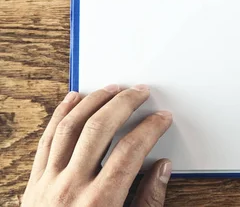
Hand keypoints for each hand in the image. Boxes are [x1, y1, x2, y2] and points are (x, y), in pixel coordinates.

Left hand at [22, 85, 172, 206]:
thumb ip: (148, 201)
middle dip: (124, 103)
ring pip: (70, 127)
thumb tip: (162, 168)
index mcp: (100, 203)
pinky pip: (47, 139)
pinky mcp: (33, 183)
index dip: (150, 128)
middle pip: (100, 129)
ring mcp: (48, 183)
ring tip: (112, 88)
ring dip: (94, 102)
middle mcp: (71, 188)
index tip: (162, 118)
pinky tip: (73, 99)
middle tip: (140, 92)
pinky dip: (60, 115)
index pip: (131, 150)